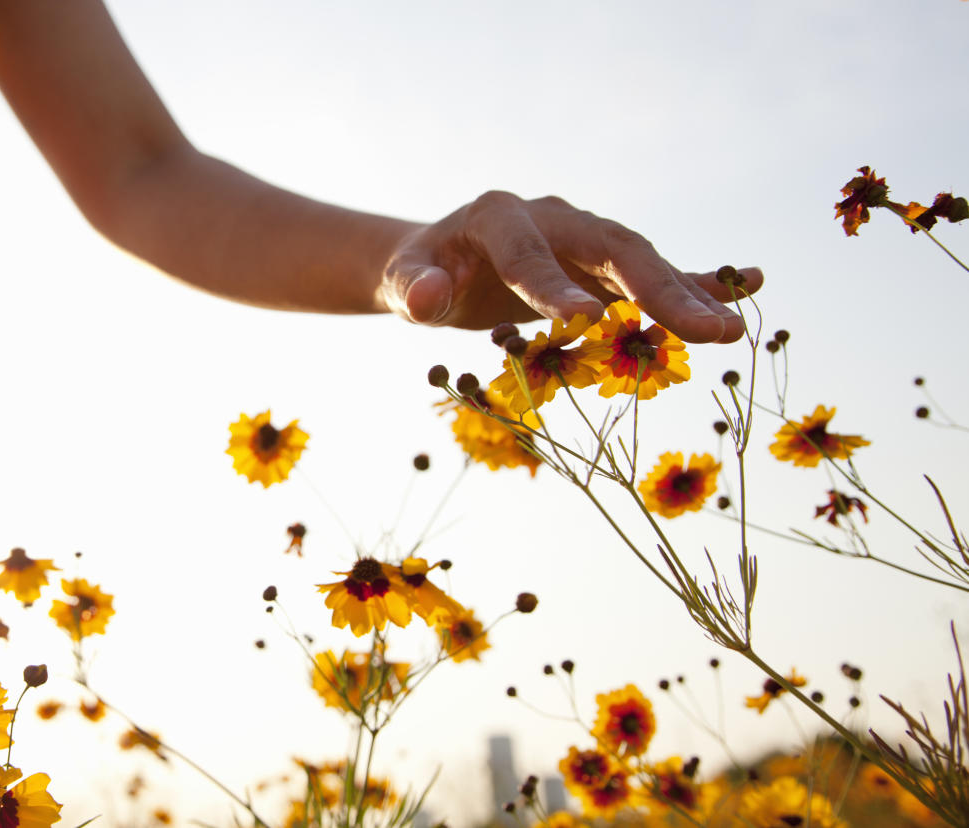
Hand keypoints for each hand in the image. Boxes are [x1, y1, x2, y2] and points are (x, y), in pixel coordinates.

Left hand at [380, 191, 762, 342]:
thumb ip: (413, 288)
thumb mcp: (402, 281)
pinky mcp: (599, 265)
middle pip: (611, 250)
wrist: (442, 260)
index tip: (585, 324)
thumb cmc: (420, 273)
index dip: (554, 288)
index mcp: (499, 215)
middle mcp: (553, 218)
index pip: (530, 254)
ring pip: (641, 264)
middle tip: (705, 331)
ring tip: (730, 333)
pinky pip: (650, 272)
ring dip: (685, 297)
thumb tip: (429, 296)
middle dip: (656, 290)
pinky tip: (747, 286)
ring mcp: (582, 239)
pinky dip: (694, 282)